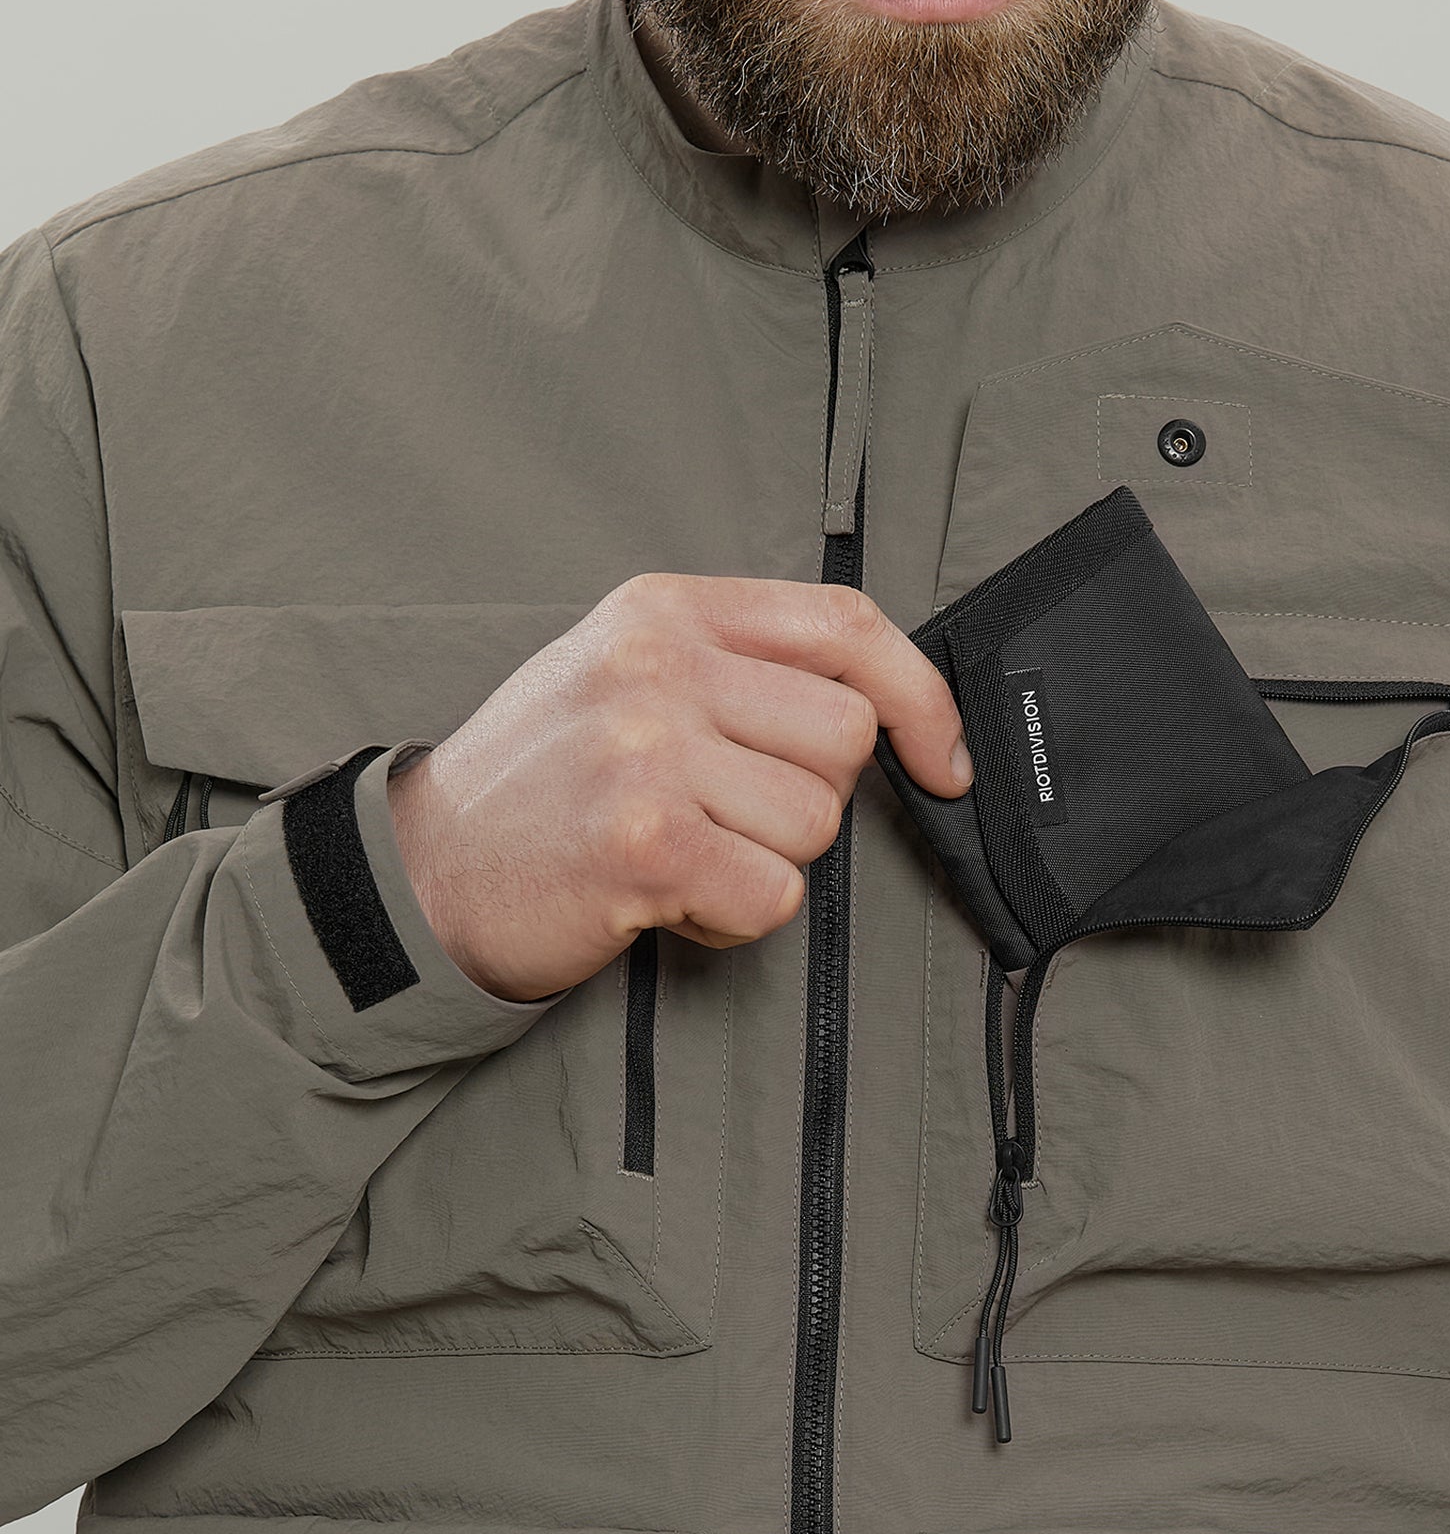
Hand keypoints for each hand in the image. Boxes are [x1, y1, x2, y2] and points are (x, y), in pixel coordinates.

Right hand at [387, 575, 968, 999]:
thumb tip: (882, 709)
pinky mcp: (646, 842)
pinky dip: (734, 921)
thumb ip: (739, 670)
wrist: (423, 874)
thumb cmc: (543, 786)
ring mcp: (648, 750)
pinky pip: (774, 894)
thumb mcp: (627, 679)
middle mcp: (658, 665)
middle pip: (845, 737)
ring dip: (765, 865)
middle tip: (724, 816)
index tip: (943, 761)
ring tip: (682, 858)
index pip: (845, 624)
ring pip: (815, 823)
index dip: (920, 696)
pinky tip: (671, 902)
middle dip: (808, 800)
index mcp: (665, 612)